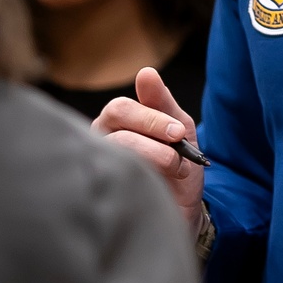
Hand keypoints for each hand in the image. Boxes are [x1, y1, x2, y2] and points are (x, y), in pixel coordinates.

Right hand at [93, 68, 206, 231]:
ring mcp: (99, 163)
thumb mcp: (178, 130)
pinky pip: (115, 175)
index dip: (151, 117)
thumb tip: (146, 72)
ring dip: (156, 155)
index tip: (178, 132)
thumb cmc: (178, 167)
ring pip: (118, 145)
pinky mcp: (102, 187)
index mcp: (117, 121)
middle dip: (152, 129)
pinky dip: (145, 176)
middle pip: (113, 119)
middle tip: (177, 146)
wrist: (182, 210)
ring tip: (176, 169)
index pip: (121, 107)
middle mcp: (101, 139)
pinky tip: (158, 183)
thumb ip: (162, 103)